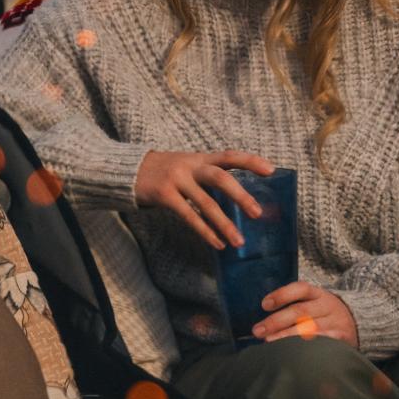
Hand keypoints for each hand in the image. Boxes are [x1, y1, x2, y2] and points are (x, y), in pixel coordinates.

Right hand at [135, 148, 274, 250]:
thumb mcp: (187, 166)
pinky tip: (217, 243)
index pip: (230, 156)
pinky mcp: (164, 194)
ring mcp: (176, 179)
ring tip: (239, 241)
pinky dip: (205, 231)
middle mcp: (190, 166)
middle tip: (257, 213)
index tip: (271, 170)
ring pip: (206, 202)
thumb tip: (237, 199)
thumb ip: (208, 177)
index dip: (251, 161)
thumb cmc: (165, 172)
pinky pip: (188, 216)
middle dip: (240, 196)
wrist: (127, 170)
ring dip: (224, 224)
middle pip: (220, 178)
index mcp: (200, 158)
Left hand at [253, 282, 357, 346]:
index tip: (264, 305)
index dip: (281, 295)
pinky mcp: (342, 339)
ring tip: (270, 343)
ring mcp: (336, 323)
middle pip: (300, 311)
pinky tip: (292, 353)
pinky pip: (322, 344)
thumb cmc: (323, 314)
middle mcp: (328, 306)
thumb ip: (292, 306)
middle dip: (276, 321)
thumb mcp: (313, 303)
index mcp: (318, 294)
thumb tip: (262, 320)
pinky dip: (306, 349)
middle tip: (258, 331)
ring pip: (309, 330)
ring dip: (286, 337)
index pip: (300, 289)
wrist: (357, 324)